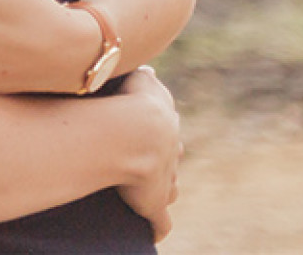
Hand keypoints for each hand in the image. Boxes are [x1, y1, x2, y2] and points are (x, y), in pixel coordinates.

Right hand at [112, 66, 181, 242]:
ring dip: (163, 189)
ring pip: (169, 186)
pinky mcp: (155, 204)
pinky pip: (159, 221)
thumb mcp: (138, 81)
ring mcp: (163, 180)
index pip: (167, 128)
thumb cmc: (129, 101)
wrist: (136, 132)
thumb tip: (151, 69)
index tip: (154, 135)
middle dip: (166, 159)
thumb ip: (143, 76)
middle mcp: (169, 152)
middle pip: (172, 157)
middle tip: (153, 162)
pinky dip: (157, 226)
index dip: (161, 132)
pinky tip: (154, 232)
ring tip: (149, 192)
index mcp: (165, 125)